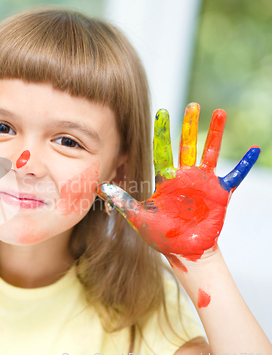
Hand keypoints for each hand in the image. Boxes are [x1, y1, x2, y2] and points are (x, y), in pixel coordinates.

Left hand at [97, 103, 259, 269]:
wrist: (183, 250)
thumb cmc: (161, 234)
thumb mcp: (139, 218)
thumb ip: (122, 201)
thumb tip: (100, 188)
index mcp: (166, 179)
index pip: (162, 150)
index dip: (162, 132)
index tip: (162, 112)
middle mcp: (185, 176)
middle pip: (187, 145)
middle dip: (189, 126)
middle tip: (192, 104)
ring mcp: (203, 182)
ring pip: (210, 152)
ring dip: (215, 133)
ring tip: (220, 112)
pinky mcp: (220, 193)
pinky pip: (235, 176)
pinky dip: (244, 164)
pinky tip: (254, 149)